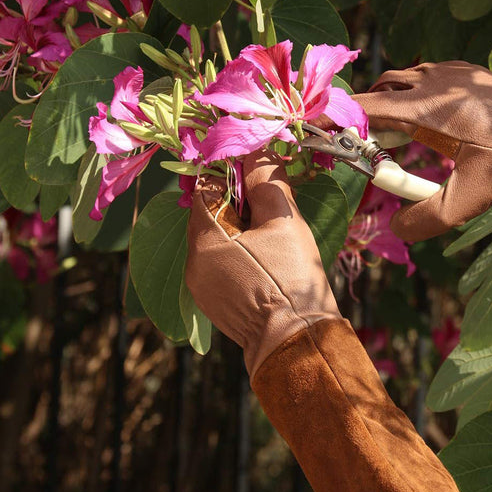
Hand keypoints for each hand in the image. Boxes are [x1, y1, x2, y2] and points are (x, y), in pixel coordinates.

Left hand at [185, 150, 340, 379]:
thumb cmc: (291, 279)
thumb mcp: (283, 222)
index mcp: (203, 240)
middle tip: (272, 211)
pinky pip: (222, 267)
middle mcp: (192, 265)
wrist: (299, 342)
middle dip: (238, 206)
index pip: (206, 188)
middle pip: (210, 216)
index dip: (232, 177)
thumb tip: (256, 148)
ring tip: (274, 240)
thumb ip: (265, 181)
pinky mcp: (215, 305)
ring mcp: (202, 289)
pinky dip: (240, 257)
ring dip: (240, 232)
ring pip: (216, 242)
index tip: (259, 178)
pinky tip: (268, 264)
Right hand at [353, 61, 491, 240]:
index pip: (367, 106)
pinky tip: (429, 125)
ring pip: (405, 81)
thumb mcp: (472, 198)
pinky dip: (415, 97)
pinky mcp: (470, 73)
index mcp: (429, 107)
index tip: (318, 129)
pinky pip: (428, 78)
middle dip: (366, 116)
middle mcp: (436, 81)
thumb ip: (428, 218)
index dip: (338, 118)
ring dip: (392, 105)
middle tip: (365, 149)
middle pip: (382, 90)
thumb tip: (396, 228)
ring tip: (397, 141)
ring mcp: (455, 72)